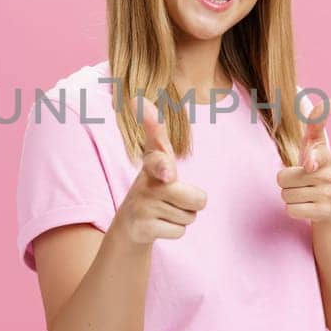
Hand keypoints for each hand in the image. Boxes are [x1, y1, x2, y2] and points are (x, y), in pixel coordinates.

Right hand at [110, 98, 208, 244]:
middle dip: (193, 203)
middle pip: (198, 199)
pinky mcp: (142, 228)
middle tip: (176, 199)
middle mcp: (146, 183)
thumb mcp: (157, 157)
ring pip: (190, 216)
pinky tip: (158, 225)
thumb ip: (154, 130)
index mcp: (153, 164)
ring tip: (164, 211)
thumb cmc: (153, 185)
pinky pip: (180, 231)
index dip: (165, 165)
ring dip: (182, 217)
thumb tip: (137, 98)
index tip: (167, 172)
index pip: (159, 158)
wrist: (131, 224)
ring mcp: (142, 206)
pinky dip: (174, 231)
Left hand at [276, 102, 330, 221]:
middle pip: (283, 178)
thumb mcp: (314, 146)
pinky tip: (306, 206)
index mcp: (326, 156)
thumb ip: (317, 124)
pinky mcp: (323, 213)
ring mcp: (328, 195)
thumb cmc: (316, 169)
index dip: (311, 159)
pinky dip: (293, 209)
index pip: (317, 154)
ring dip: (289, 195)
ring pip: (285, 195)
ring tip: (304, 193)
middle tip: (300, 182)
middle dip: (286, 181)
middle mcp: (330, 175)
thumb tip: (330, 101)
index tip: (309, 164)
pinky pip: (290, 210)